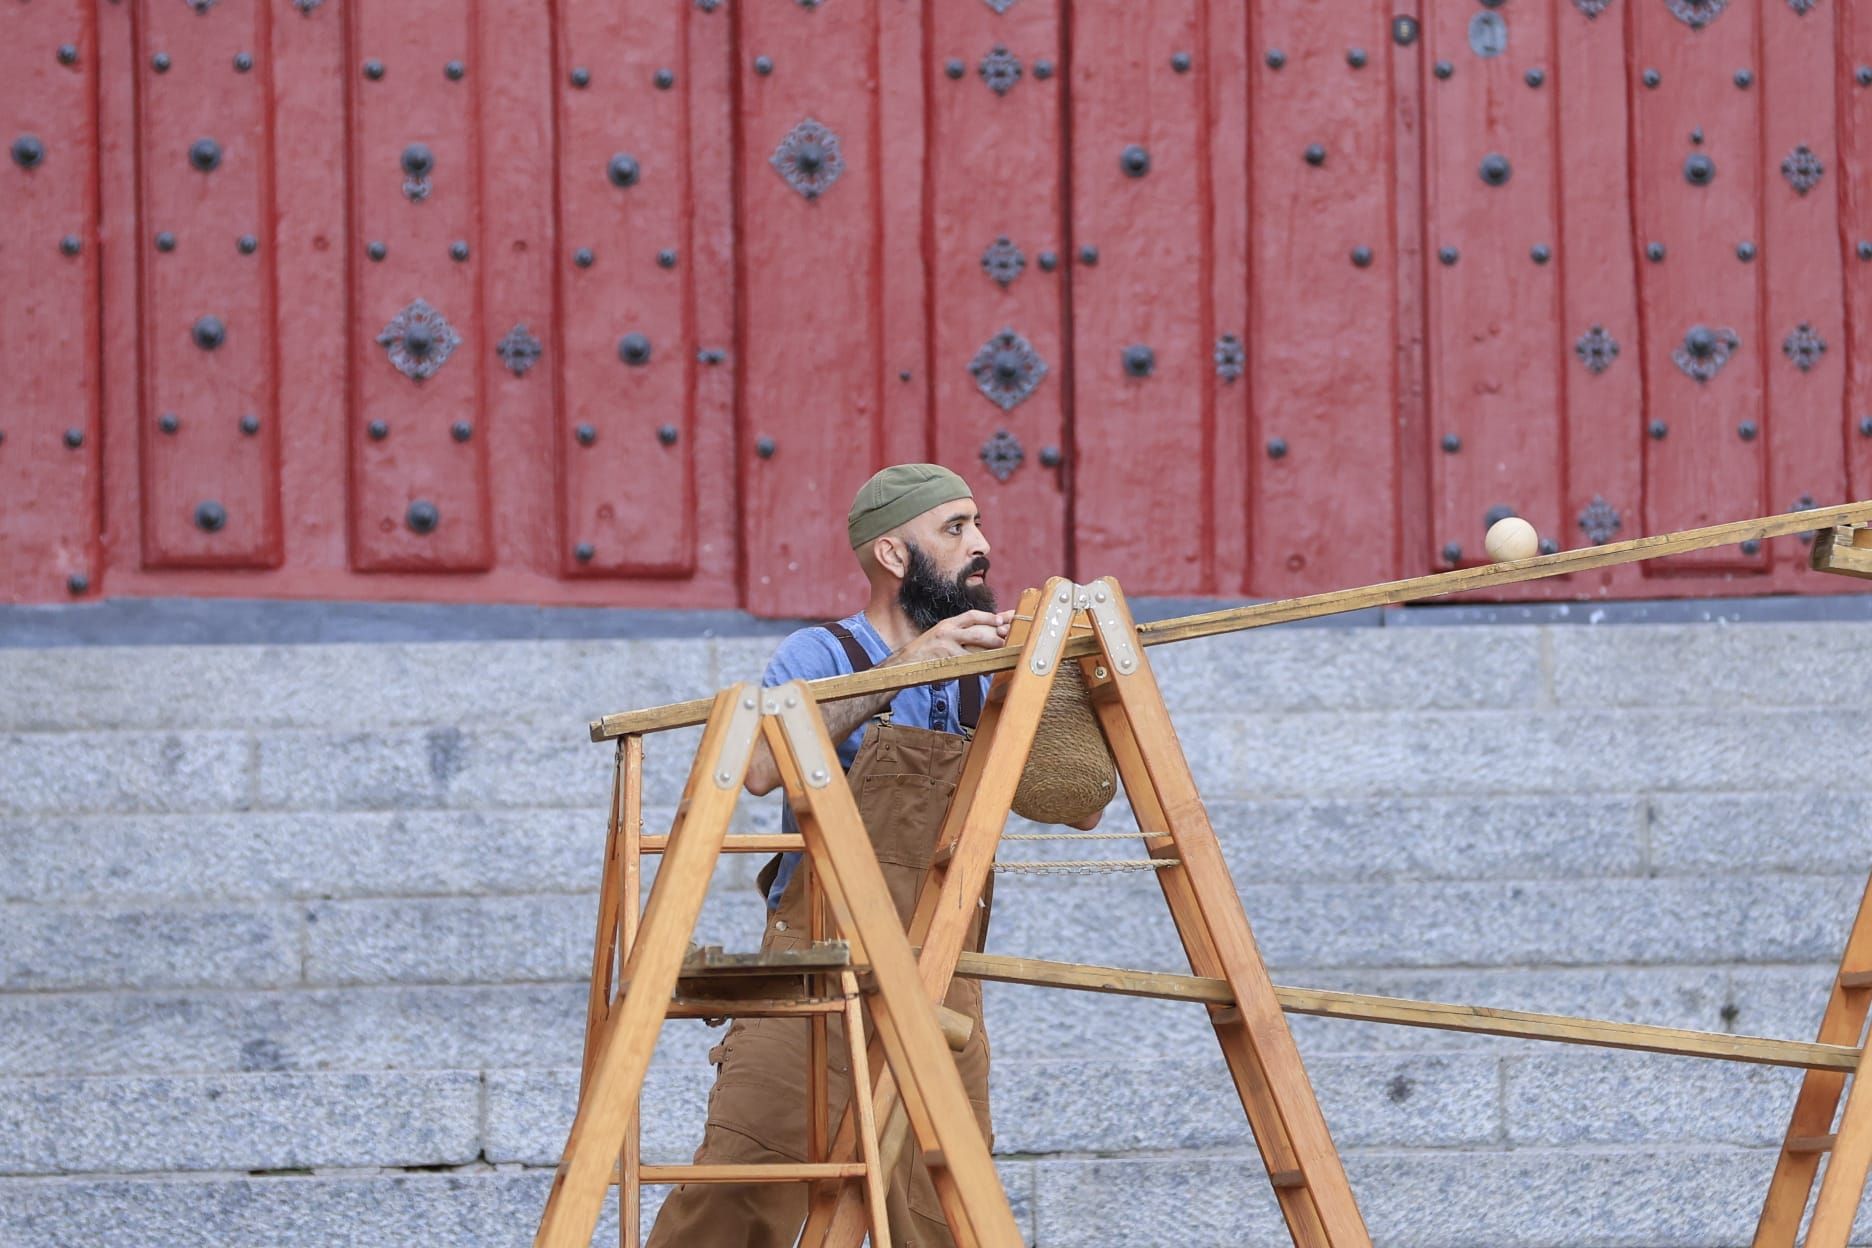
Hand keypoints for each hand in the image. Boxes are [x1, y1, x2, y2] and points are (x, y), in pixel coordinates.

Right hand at [895, 609, 1013, 663]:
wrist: (903, 664)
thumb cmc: (926, 653)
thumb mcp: (941, 637)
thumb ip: (960, 634)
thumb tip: (983, 634)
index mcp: (947, 623)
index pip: (972, 615)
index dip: (990, 616)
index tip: (1005, 619)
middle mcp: (947, 631)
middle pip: (978, 630)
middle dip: (996, 634)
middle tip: (1010, 637)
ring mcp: (946, 645)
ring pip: (975, 645)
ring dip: (992, 648)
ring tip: (1005, 652)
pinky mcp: (945, 660)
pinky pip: (967, 662)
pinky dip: (980, 666)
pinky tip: (987, 670)